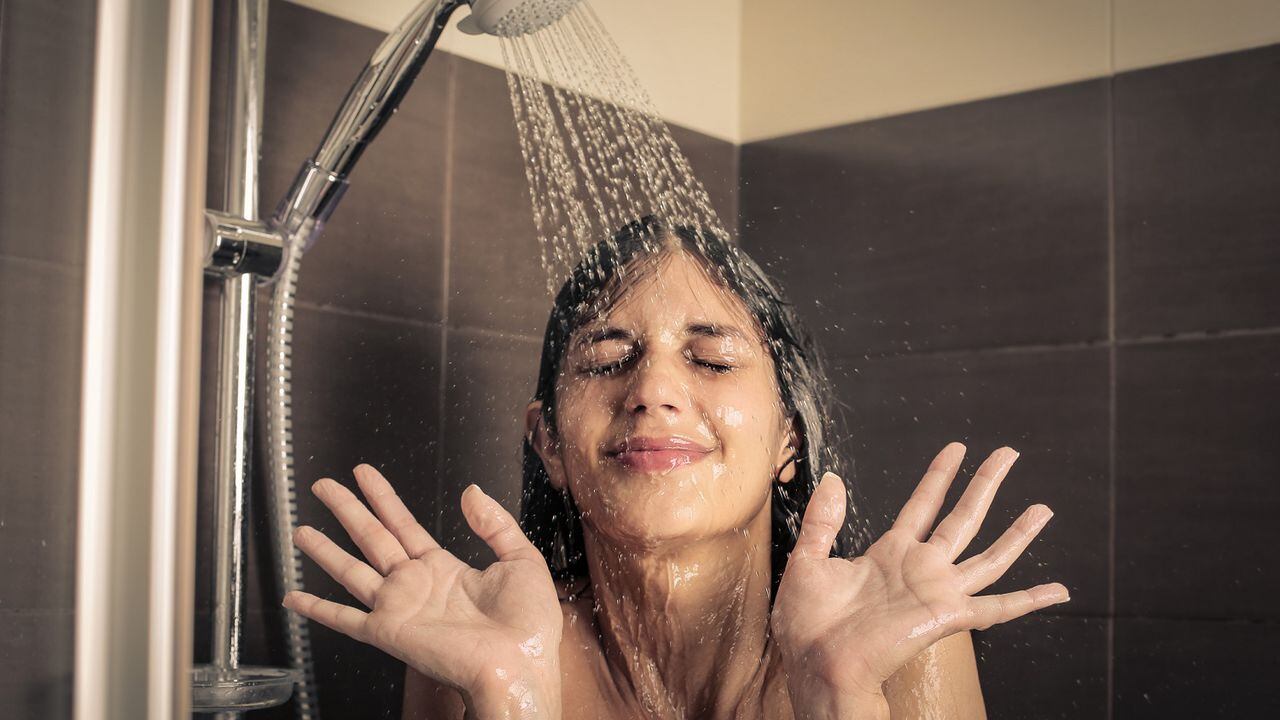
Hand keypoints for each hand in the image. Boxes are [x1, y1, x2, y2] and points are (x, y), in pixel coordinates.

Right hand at [283, 465, 562, 711]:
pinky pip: (344, 619)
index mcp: (445, 569)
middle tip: (323, 486)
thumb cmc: (527, 626)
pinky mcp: (389, 632)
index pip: (405, 525)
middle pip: (372, 537)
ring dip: (325, 550)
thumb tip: (471, 492)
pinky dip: (317, 609)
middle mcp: (416, 585)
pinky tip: (294, 598)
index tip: (364, 475)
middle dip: (347, 510)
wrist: (520, 666)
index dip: (383, 498)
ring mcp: (399, 608)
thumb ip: (495, 524)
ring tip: (300, 528)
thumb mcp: (521, 560)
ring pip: (351, 571)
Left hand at [771, 443, 1068, 711]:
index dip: (940, 476)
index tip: (957, 449)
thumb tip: (833, 480)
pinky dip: (1030, 601)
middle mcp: (920, 569)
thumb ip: (822, 521)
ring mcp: (937, 591)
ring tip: (1043, 509)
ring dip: (1018, 533)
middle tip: (1008, 454)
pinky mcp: (947, 616)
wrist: (817, 661)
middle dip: (986, 484)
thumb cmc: (807, 625)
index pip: (922, 505)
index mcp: (889, 554)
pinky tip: (1057, 590)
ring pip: (989, 556)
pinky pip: (998, 608)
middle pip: (963, 517)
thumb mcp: (808, 560)